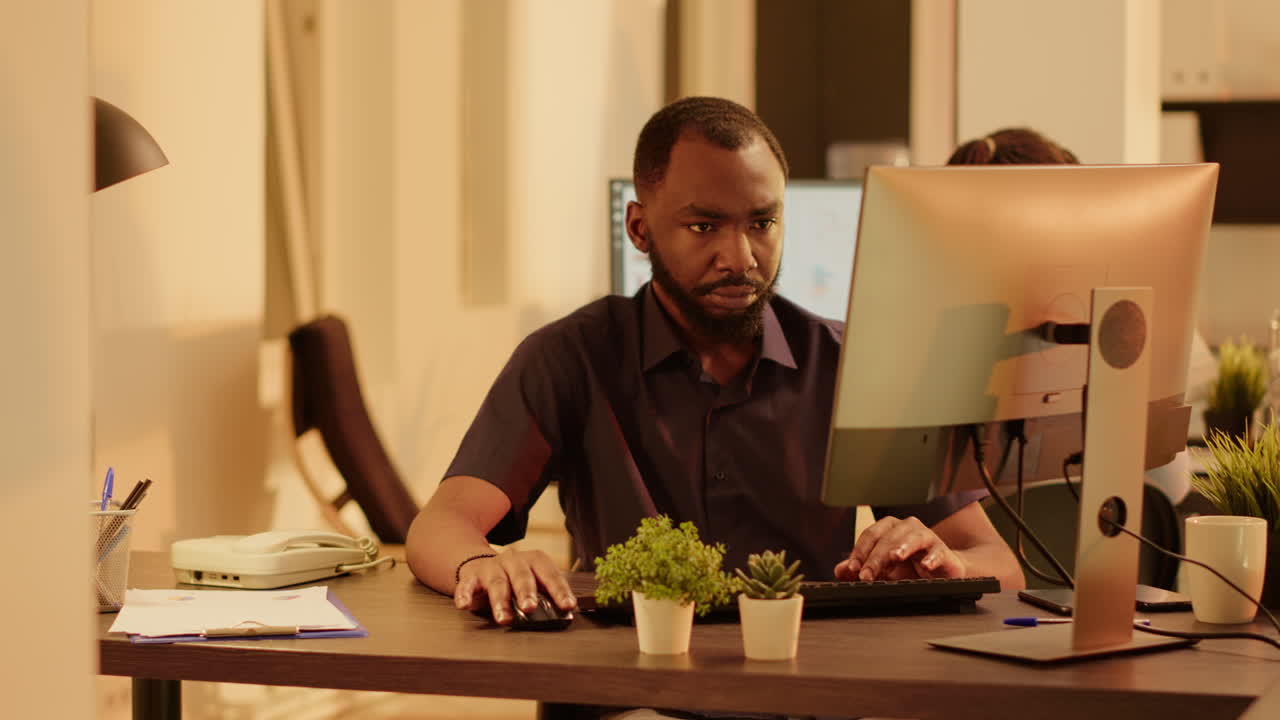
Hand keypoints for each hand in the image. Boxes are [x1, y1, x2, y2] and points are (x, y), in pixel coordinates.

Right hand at [453, 547, 575, 624]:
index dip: (559, 590)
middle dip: (526, 592)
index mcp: (534, 561)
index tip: (567, 606)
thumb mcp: (533, 582)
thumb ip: (546, 596)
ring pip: (497, 583)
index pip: (549, 574)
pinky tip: (464, 605)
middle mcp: (513, 561)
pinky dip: (464, 594)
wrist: (481, 566)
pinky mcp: (471, 576)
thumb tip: (566, 614)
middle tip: (530, 608)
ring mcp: (492, 567)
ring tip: (504, 618)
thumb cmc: (515, 579)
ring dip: (500, 602)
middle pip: (522, 576)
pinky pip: (467, 585)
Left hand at [833, 516, 966, 581]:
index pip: (870, 535)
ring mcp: (926, 537)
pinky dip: (932, 557)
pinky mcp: (943, 551)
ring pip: (913, 538)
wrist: (941, 572)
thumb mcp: (882, 570)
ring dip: (903, 547)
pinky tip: (926, 565)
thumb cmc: (910, 567)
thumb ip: (861, 568)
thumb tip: (840, 570)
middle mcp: (906, 528)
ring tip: (895, 557)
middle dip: (875, 557)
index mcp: (889, 529)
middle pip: (888, 538)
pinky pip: (937, 551)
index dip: (860, 551)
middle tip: (866, 575)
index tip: (853, 569)